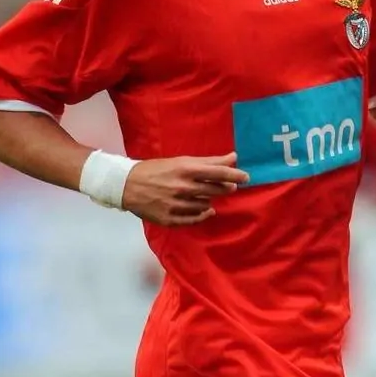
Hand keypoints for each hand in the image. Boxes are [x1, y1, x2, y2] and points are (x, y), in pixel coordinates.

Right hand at [122, 152, 248, 225]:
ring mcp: (176, 205)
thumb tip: (234, 157)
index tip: (246, 177)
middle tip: (230, 186)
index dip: (234, 175)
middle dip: (225, 188)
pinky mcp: (170, 219)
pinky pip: (194, 220)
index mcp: (185, 170)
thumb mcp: (182, 161)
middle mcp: (182, 188)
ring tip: (203, 194)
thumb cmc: (158, 169)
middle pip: (215, 190)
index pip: (217, 172)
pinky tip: (204, 210)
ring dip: (209, 200)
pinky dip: (202, 215)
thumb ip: (209, 161)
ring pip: (206, 206)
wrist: (128, 185)